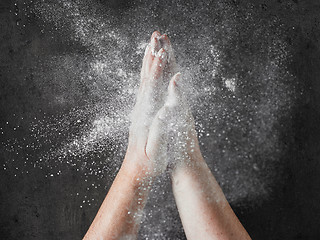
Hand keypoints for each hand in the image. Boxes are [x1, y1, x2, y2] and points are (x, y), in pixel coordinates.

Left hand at [126, 31, 174, 175]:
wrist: (135, 172)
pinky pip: (144, 90)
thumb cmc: (148, 163)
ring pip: (143, 82)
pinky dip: (148, 76)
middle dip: (151, 57)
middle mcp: (140, 110)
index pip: (152, 87)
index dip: (158, 69)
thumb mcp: (155, 149)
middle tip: (155, 39)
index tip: (163, 51)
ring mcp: (139, 111)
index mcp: (145, 116)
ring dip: (147, 63)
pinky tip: (149, 72)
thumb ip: (160, 127)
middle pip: (146, 79)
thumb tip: (167, 106)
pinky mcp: (141, 114)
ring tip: (151, 47)